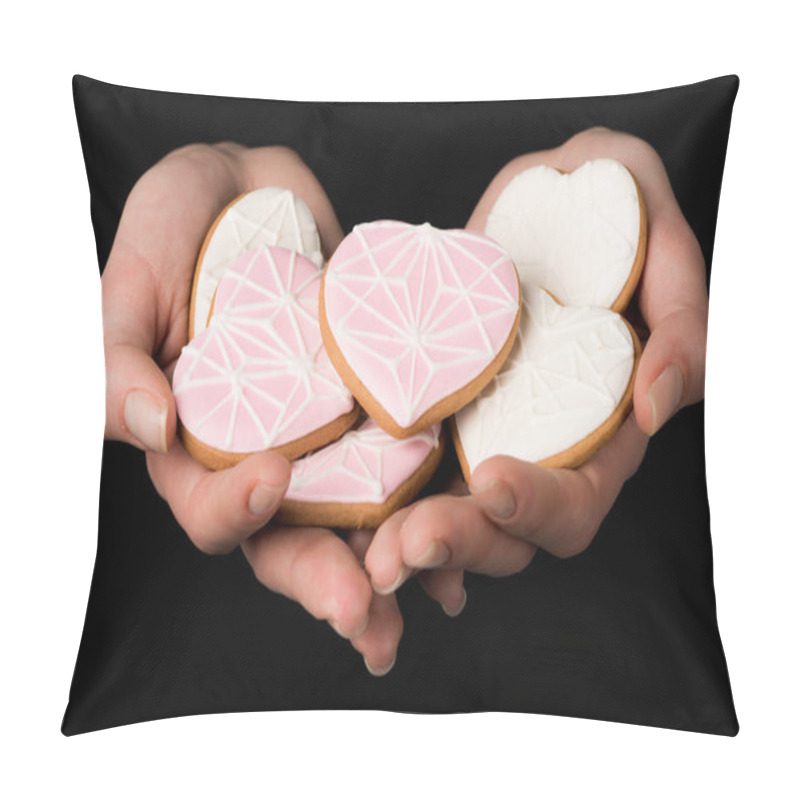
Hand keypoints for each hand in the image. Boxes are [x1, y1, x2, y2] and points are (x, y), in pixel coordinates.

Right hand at [102, 142, 458, 673]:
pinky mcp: (376, 405)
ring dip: (396, 562)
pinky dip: (437, 497)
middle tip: (367, 619)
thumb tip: (147, 427)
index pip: (208, 507)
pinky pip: (407, 460)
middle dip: (328, 581)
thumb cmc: (179, 230)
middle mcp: (264, 454)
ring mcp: (326, 436)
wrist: (253, 191)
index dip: (232, 509)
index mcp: (198, 447)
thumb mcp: (133, 281)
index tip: (270, 476)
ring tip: (435, 595)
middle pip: (291, 540)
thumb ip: (122, 355)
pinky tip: (471, 525)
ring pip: (359, 518)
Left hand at [365, 127, 706, 589]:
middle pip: (506, 530)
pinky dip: (373, 494)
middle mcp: (537, 448)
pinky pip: (400, 463)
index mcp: (601, 430)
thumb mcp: (665, 246)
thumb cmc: (617, 213)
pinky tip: (341, 509)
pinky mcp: (433, 407)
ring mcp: (479, 432)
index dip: (541, 506)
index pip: (579, 499)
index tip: (491, 479)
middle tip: (406, 544)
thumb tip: (657, 409)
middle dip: (460, 542)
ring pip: (446, 512)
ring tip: (370, 550)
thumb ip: (683, 328)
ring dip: (406, 540)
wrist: (547, 195)